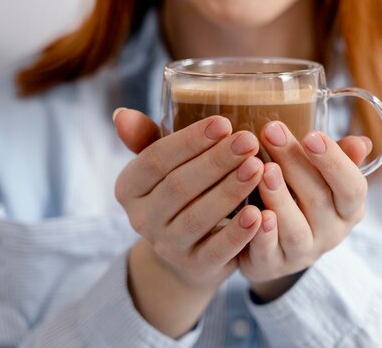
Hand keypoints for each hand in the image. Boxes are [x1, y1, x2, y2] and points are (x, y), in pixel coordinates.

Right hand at [114, 108, 264, 287]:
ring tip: (257, 167)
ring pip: (198, 217)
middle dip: (216, 162)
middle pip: (179, 187)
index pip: (155, 159)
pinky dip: (238, 233)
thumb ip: (146, 137)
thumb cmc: (179, 191)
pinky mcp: (195, 267)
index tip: (223, 123)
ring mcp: (167, 246)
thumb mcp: (163, 165)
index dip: (189, 141)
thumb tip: (122, 114)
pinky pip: (217, 250)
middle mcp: (141, 219)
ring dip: (229, 191)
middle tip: (248, 141)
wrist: (188, 247)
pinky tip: (259, 214)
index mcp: (129, 187)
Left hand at [238, 121, 370, 301]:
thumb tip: (361, 143)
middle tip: (272, 131)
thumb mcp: (318, 176)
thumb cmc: (297, 197)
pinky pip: (269, 252)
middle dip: (294, 162)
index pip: (352, 186)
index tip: (311, 134)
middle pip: (319, 199)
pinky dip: (264, 234)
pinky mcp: (272, 266)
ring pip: (296, 229)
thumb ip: (336, 159)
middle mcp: (331, 234)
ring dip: (280, 198)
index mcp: (348, 209)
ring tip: (264, 170)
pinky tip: (255, 214)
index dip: (334, 161)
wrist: (268, 245)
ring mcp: (302, 253)